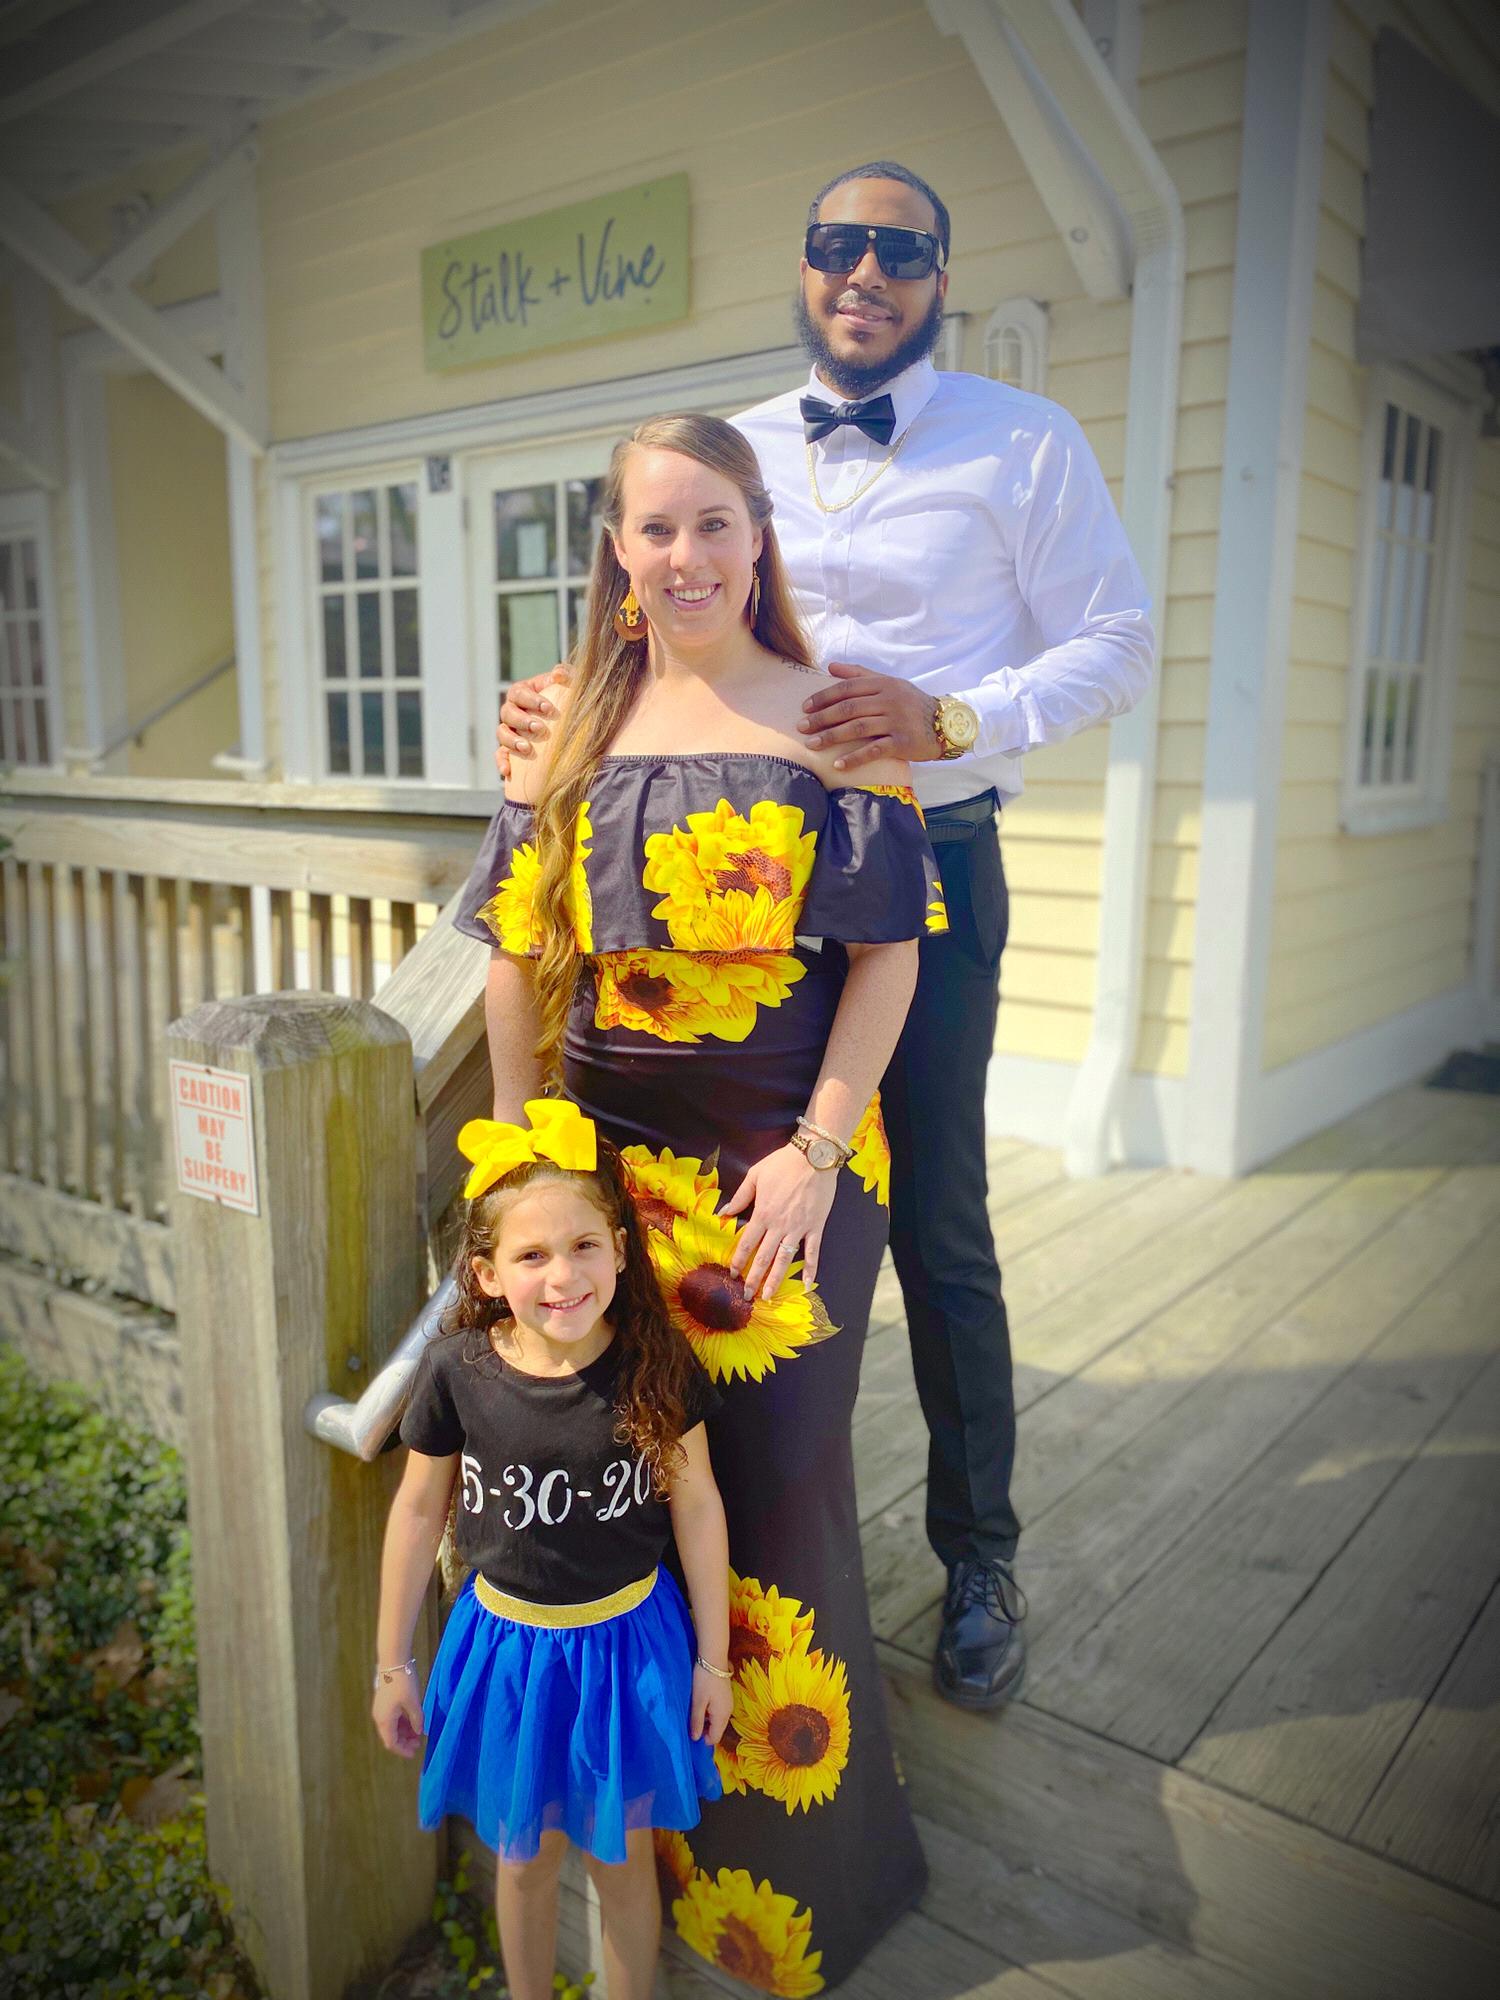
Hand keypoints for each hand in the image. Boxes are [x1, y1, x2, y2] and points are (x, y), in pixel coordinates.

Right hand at [372, 1672, 425, 1756]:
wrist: (393, 1661)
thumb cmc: (403, 1683)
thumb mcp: (414, 1703)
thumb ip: (417, 1720)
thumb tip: (419, 1732)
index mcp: (385, 1721)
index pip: (392, 1743)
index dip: (403, 1750)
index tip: (414, 1753)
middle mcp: (380, 1717)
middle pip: (391, 1736)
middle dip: (405, 1741)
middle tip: (419, 1743)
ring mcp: (381, 1709)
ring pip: (392, 1727)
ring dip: (404, 1731)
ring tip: (419, 1732)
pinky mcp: (384, 1701)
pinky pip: (392, 1718)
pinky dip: (402, 1722)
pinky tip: (413, 1721)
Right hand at [494, 665, 570, 777]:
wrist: (570, 723)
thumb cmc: (569, 698)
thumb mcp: (570, 683)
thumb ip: (566, 674)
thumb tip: (558, 674)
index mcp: (522, 692)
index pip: (519, 693)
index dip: (531, 700)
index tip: (548, 708)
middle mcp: (513, 711)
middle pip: (507, 713)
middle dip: (522, 720)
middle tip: (539, 728)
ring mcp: (510, 730)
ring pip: (502, 733)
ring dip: (512, 740)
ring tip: (527, 748)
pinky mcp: (510, 749)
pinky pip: (500, 755)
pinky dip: (501, 762)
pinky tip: (507, 771)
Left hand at [689, 1664, 734, 1746]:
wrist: (714, 1658)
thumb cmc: (704, 1680)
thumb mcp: (698, 1701)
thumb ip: (697, 1721)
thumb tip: (695, 1739)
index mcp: (722, 1716)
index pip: (715, 1738)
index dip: (703, 1739)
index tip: (690, 1733)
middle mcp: (728, 1712)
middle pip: (717, 1730)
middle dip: (704, 1730)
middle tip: (690, 1723)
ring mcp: (728, 1703)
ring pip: (717, 1720)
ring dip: (706, 1720)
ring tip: (693, 1713)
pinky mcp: (726, 1696)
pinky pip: (718, 1711)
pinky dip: (710, 1712)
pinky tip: (701, 1704)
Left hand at [719, 1143, 838, 1297]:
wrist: (814, 1156)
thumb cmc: (783, 1163)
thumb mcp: (756, 1175)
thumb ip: (740, 1196)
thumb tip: (724, 1212)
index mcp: (763, 1213)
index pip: (747, 1242)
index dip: (739, 1260)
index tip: (733, 1273)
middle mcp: (779, 1225)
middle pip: (764, 1257)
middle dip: (754, 1278)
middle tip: (747, 1295)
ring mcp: (799, 1228)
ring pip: (785, 1259)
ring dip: (776, 1279)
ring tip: (769, 1296)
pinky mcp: (815, 1226)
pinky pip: (813, 1252)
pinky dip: (810, 1270)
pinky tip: (806, 1285)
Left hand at [799, 659, 939, 769]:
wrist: (943, 724)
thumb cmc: (911, 703)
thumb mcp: (889, 683)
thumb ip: (860, 674)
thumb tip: (830, 666)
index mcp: (883, 684)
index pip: (847, 688)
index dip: (824, 697)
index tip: (805, 707)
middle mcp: (888, 700)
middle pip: (848, 708)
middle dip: (821, 718)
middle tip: (801, 727)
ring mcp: (895, 721)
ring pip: (857, 728)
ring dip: (831, 737)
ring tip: (812, 744)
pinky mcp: (901, 743)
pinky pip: (874, 750)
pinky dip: (854, 758)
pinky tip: (838, 764)